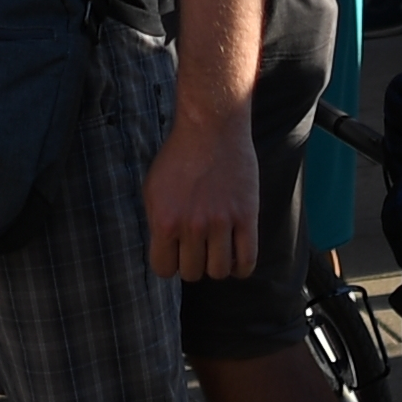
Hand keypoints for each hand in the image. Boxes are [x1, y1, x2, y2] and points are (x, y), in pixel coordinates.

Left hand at [145, 96, 260, 279]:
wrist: (211, 128)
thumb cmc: (179, 157)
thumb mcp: (153, 190)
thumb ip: (157, 223)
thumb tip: (165, 252)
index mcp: (165, 221)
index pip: (164, 270)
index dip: (169, 263)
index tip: (174, 252)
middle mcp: (193, 226)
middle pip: (193, 273)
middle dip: (192, 263)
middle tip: (196, 246)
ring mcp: (222, 223)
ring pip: (219, 272)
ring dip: (216, 265)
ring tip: (215, 250)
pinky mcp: (247, 217)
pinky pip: (247, 260)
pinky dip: (241, 267)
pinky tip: (236, 257)